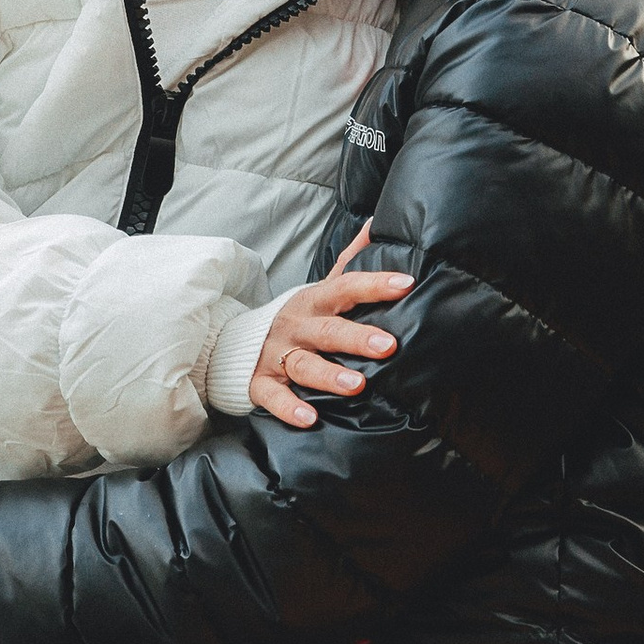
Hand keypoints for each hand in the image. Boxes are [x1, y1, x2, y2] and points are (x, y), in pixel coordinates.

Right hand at [249, 222, 413, 430]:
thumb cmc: (297, 317)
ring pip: (304, 364)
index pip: (346, 287)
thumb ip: (351, 260)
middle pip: (327, 330)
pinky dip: (289, 408)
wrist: (237, 341)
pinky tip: (310, 418)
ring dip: (329, 375)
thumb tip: (379, 225)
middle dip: (357, 337)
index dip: (375, 284)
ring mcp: (276, 354)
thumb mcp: (321, 288)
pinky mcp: (260, 382)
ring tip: (356, 386)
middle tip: (387, 345)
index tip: (406, 284)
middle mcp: (296, 326)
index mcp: (314, 301)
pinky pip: (273, 396)